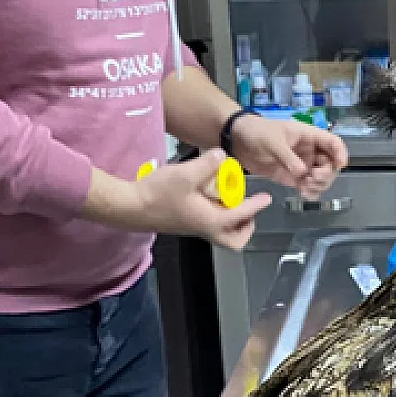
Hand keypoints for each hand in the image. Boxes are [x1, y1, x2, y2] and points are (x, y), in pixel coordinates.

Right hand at [81, 150, 270, 249]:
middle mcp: (205, 229)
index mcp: (211, 221)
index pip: (241, 215)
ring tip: (231, 201)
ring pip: (222, 234)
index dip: (256, 206)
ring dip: (232, 222)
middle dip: (246, 227)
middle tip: (248, 209)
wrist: (129, 206)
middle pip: (234, 240)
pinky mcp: (184, 223)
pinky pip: (209, 225)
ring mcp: (194, 228)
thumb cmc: (156, 194)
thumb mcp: (185, 175)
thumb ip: (207, 164)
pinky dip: (217, 216)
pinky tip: (209, 197)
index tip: (266, 198)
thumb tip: (222, 156)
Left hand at [231, 116, 348, 199]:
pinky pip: (308, 186)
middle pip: (330, 164)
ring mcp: (302, 165)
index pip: (333, 143)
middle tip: (313, 178)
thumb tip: (302, 173)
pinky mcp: (293, 177)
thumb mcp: (273, 141)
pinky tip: (303, 194)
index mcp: (309, 136)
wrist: (238, 141)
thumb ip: (288, 157)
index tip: (340, 165)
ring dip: (318, 185)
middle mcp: (309, 151)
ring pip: (321, 178)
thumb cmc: (257, 133)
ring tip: (305, 187)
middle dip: (326, 174)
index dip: (340, 153)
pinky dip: (310, 192)